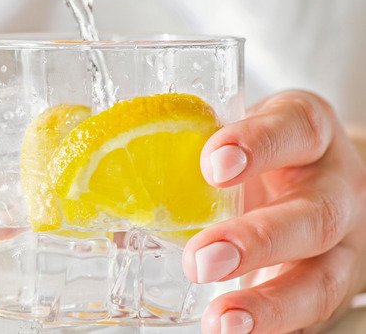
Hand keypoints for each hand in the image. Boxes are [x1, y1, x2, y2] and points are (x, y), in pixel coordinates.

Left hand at [182, 90, 365, 333]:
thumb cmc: (257, 152)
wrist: (311, 175)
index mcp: (305, 131)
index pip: (294, 128)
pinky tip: (235, 332)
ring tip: (221, 319)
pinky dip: (275, 327)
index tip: (213, 164)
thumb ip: (183, 147)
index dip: (259, 144)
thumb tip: (103, 180)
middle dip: (257, 240)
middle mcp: (332, 186)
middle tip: (202, 259)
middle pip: (314, 214)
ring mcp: (339, 241)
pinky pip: (312, 312)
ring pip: (323, 275)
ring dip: (269, 303)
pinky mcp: (328, 281)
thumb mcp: (232, 134)